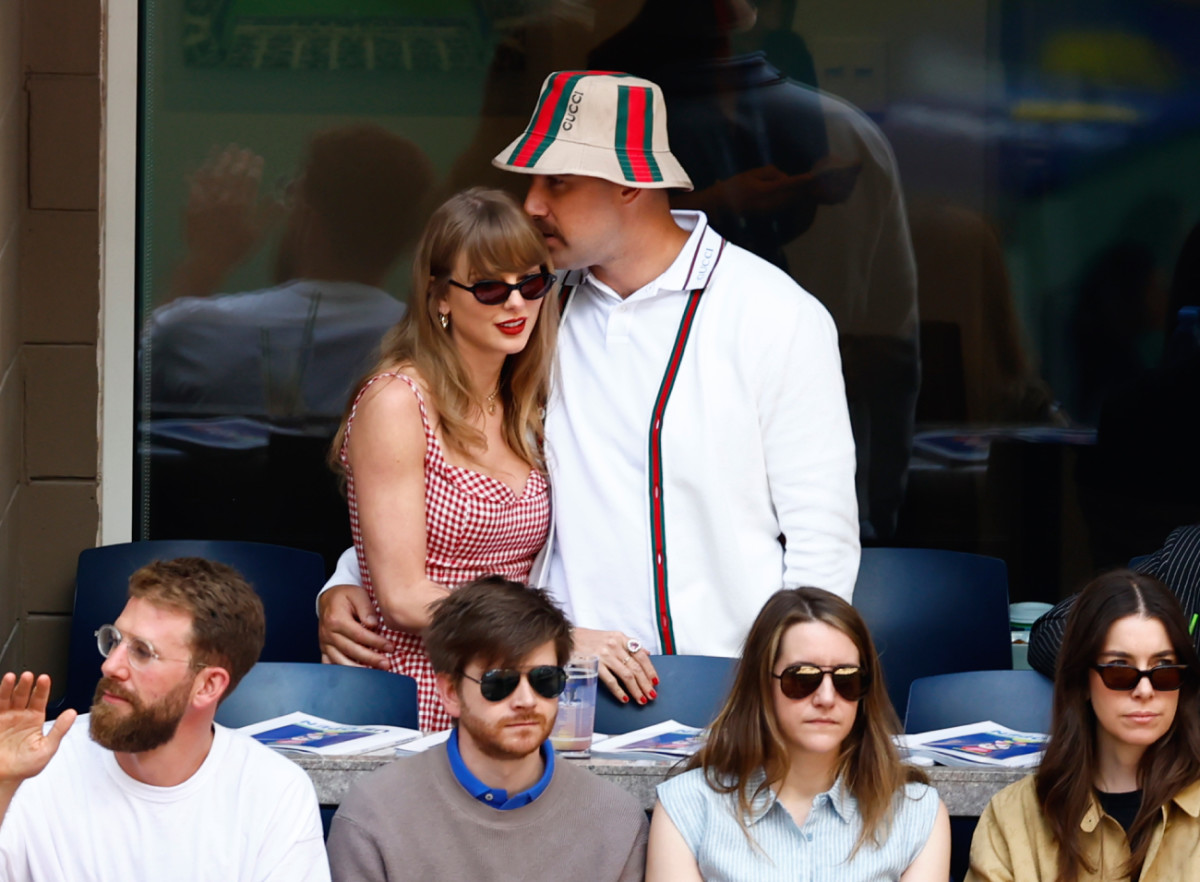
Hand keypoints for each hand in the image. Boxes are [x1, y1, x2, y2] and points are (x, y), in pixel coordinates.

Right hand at [0, 673, 74, 785]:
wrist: (4, 779)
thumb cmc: (25, 766)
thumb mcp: (47, 748)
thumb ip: (59, 730)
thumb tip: (72, 713)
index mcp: (35, 719)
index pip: (40, 699)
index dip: (42, 689)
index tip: (44, 678)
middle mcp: (19, 716)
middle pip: (23, 695)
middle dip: (25, 685)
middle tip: (28, 676)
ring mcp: (4, 718)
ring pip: (6, 698)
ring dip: (8, 688)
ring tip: (11, 677)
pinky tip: (1, 689)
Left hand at [170, 145, 283, 298]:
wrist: (207, 261)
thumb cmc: (236, 250)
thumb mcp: (258, 235)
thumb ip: (270, 215)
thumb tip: (281, 199)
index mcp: (242, 205)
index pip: (250, 180)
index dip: (254, 167)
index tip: (258, 157)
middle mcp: (224, 198)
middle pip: (232, 173)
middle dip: (238, 159)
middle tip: (242, 149)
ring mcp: (206, 199)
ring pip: (213, 174)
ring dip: (218, 159)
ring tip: (223, 148)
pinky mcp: (192, 204)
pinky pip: (193, 184)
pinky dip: (195, 173)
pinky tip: (196, 163)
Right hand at [318, 585, 393, 667]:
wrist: (329, 598)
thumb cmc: (346, 596)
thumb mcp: (358, 595)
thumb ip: (366, 609)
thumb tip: (373, 625)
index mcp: (336, 619)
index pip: (359, 635)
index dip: (376, 642)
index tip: (390, 647)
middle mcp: (328, 633)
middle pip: (351, 650)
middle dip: (371, 659)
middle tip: (387, 664)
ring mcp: (324, 643)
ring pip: (341, 661)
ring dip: (359, 669)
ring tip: (374, 673)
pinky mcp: (324, 649)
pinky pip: (331, 664)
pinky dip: (342, 671)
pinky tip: (355, 676)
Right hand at [571, 629, 658, 704]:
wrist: (567, 638)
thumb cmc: (589, 639)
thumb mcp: (611, 636)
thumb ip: (628, 644)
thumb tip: (646, 653)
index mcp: (620, 638)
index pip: (641, 655)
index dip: (650, 670)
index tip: (655, 682)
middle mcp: (614, 645)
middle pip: (636, 667)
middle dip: (646, 683)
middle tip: (651, 695)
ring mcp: (605, 655)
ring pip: (626, 675)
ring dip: (636, 689)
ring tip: (641, 699)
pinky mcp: (594, 664)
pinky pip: (610, 680)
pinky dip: (619, 691)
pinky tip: (624, 698)